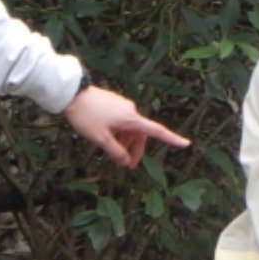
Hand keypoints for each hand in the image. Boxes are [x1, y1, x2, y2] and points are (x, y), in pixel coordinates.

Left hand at [63, 84, 189, 168]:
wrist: (72, 94)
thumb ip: (115, 151)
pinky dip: (118, 132)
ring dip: (124, 142)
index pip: (156, 131)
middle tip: (126, 166)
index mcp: (131, 119)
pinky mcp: (113, 104)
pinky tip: (105, 137)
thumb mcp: (100, 138)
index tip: (186, 144)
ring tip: (111, 152)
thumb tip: (126, 161)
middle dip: (135, 150)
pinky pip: (121, 121)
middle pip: (140, 134)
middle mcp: (130, 111)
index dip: (172, 139)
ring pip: (129, 128)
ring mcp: (122, 106)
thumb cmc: (87, 116)